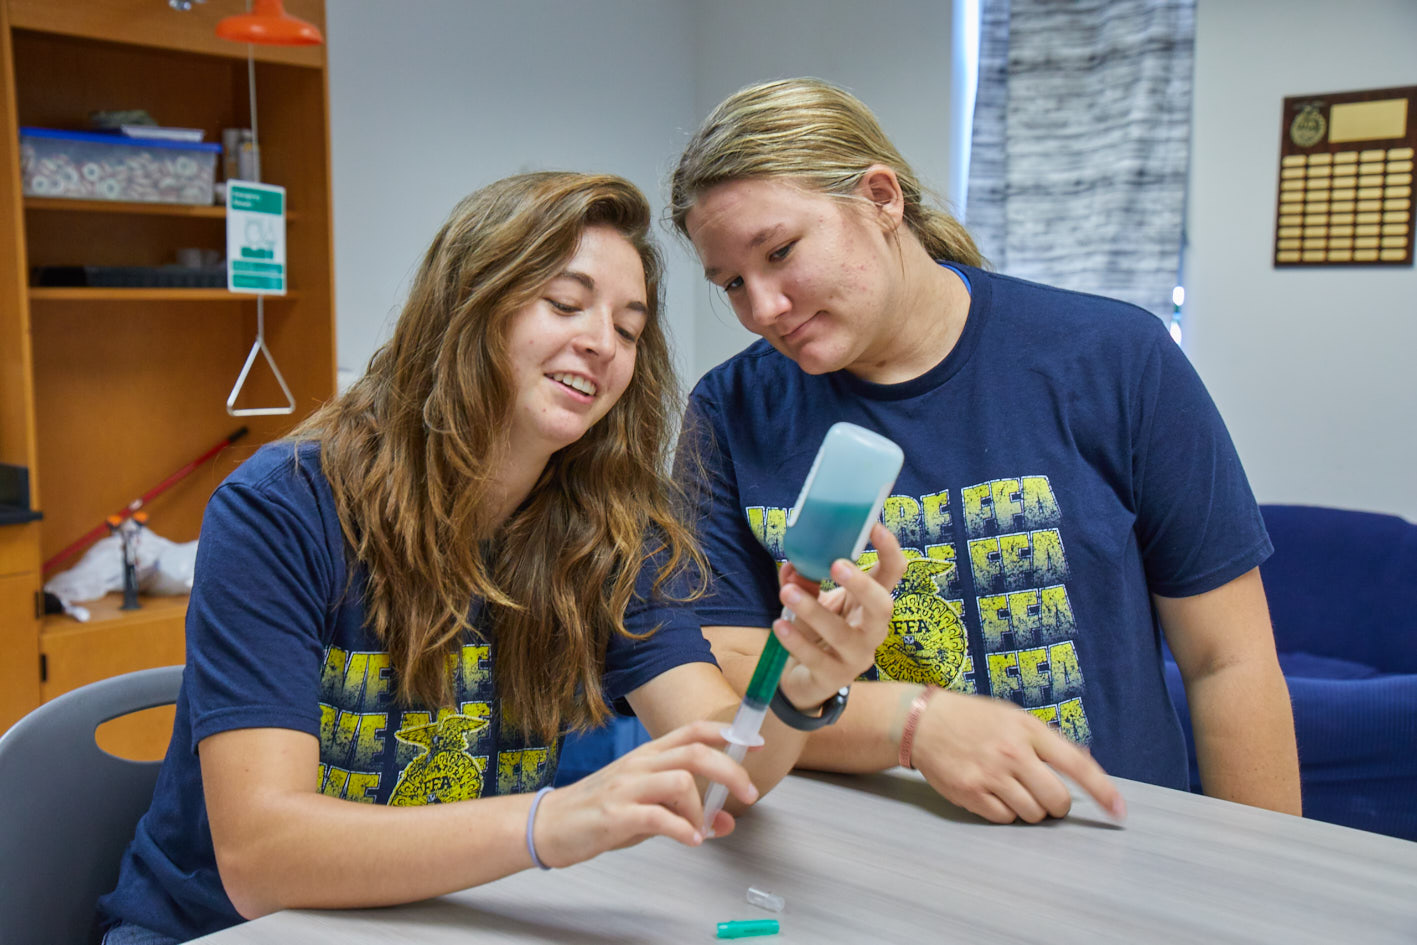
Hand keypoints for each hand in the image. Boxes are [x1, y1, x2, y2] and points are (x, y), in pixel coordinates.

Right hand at [532, 720, 758, 866]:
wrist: (551, 824)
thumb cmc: (600, 811)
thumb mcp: (648, 806)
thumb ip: (686, 809)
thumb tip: (725, 821)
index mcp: (649, 755)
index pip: (693, 731)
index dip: (727, 734)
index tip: (754, 744)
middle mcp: (640, 764)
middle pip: (695, 752)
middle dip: (730, 771)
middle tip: (748, 795)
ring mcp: (627, 787)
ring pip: (680, 780)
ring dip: (701, 809)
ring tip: (699, 830)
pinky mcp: (615, 815)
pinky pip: (658, 816)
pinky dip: (682, 830)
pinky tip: (690, 841)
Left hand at [775, 523, 906, 708]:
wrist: (807, 678)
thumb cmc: (818, 629)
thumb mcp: (814, 600)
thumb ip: (803, 580)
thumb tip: (793, 564)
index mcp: (871, 603)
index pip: (893, 573)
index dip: (890, 550)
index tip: (874, 525)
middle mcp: (872, 629)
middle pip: (882, 606)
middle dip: (861, 584)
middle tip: (835, 564)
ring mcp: (857, 657)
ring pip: (842, 634)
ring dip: (813, 610)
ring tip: (787, 592)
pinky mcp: (835, 678)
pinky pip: (816, 658)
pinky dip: (796, 640)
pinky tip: (779, 624)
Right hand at [911, 690, 1125, 823]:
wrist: (923, 722)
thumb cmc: (971, 718)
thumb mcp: (1012, 716)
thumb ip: (1045, 739)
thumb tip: (1083, 759)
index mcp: (1028, 730)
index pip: (1077, 765)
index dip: (1102, 791)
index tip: (1119, 811)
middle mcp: (1013, 753)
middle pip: (1056, 800)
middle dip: (1056, 806)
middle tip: (1044, 797)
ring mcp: (991, 775)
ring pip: (1032, 814)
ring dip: (1029, 809)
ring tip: (1011, 790)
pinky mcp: (971, 793)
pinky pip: (1004, 819)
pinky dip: (1004, 813)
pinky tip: (992, 794)